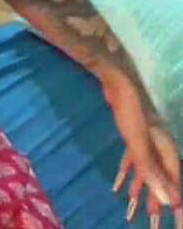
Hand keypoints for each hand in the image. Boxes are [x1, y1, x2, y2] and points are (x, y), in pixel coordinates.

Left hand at [103, 70, 181, 227]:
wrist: (117, 80)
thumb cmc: (130, 109)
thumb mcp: (137, 142)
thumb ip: (149, 169)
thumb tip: (166, 197)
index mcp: (166, 149)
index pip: (173, 181)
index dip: (174, 200)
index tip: (175, 218)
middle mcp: (160, 146)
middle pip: (161, 178)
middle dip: (157, 200)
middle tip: (152, 221)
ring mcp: (146, 140)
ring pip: (146, 171)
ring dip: (141, 190)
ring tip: (134, 212)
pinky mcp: (132, 134)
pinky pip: (133, 161)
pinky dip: (127, 174)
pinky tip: (118, 186)